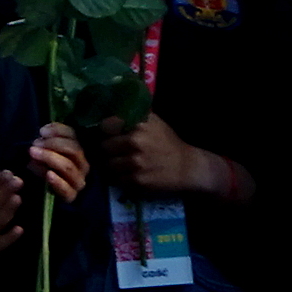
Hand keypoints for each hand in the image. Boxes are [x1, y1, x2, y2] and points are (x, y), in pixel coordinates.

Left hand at [25, 121, 89, 200]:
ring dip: (50, 158)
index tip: (42, 131)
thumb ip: (46, 140)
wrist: (41, 192)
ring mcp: (78, 181)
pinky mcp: (71, 196)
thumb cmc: (42, 166)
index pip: (73, 136)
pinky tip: (48, 174)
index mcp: (77, 150)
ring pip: (68, 167)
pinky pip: (67, 189)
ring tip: (33, 154)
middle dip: (53, 144)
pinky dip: (57, 181)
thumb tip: (43, 132)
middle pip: (74, 150)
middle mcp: (82, 165)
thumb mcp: (44, 151)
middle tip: (35, 144)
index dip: (59, 131)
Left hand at [102, 111, 217, 196]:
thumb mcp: (154, 122)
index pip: (106, 126)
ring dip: (114, 166)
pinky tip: (133, 174)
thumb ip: (134, 116)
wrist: (188, 167)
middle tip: (117, 152)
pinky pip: (118, 179)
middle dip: (109, 150)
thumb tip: (111, 111)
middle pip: (104, 147)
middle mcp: (135, 142)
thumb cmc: (168, 143)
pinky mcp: (136, 180)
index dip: (106, 132)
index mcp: (138, 125)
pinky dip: (123, 178)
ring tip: (125, 164)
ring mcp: (135, 162)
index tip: (110, 135)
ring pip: (108, 165)